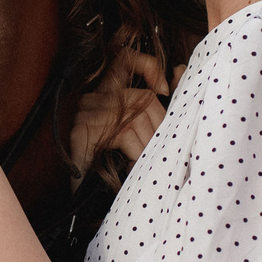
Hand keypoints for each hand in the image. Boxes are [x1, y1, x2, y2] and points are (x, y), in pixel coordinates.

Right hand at [69, 48, 175, 171]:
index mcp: (110, 91)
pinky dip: (134, 152)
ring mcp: (85, 115)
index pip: (125, 60)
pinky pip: (121, 134)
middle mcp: (95, 99)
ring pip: (135, 118)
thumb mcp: (149, 130)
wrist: (97, 201)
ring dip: (146, 145)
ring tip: (142, 163)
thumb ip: (163, 102)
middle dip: (157, 129)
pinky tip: (129, 165)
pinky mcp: (81, 133)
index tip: (164, 90)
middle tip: (154, 152)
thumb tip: (179, 68)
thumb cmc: (124, 165)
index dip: (147, 66)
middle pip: (142, 98)